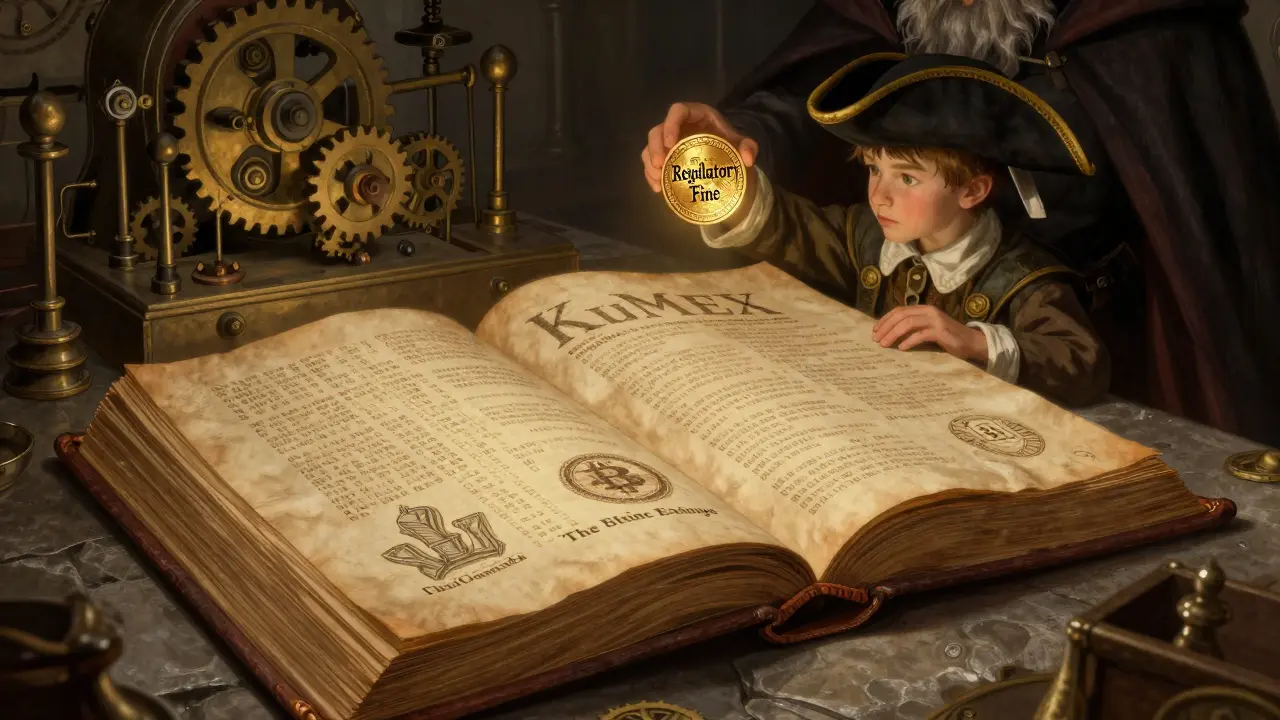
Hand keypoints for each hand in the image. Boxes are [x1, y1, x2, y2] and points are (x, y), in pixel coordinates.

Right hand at [641, 102, 758, 192]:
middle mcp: (678, 125)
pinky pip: (651, 161)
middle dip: (655, 148)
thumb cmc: (730, 142)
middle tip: (660, 165)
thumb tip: (748, 159)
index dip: (670, 124)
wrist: (725, 153)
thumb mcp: (741, 142)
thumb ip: (748, 146)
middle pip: (658, 130)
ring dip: (650, 163)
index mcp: (695, 114)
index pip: (678, 111)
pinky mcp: (665, 154)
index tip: (670, 143)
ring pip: (651, 146)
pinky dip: (651, 174)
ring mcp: (669, 140)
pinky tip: (658, 188)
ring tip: (658, 180)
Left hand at [872, 305, 988, 363]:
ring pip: (908, 324)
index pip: (899, 311)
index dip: (885, 320)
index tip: (874, 331)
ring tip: (884, 344)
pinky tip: (901, 348)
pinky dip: (909, 341)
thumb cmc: (947, 338)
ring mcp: (935, 320)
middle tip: (875, 339)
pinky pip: (920, 335)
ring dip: (893, 334)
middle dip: (885, 327)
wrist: (971, 342)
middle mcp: (929, 311)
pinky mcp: (941, 331)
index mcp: (923, 309)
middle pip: (901, 316)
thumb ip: (913, 328)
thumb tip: (890, 334)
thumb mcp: (927, 329)